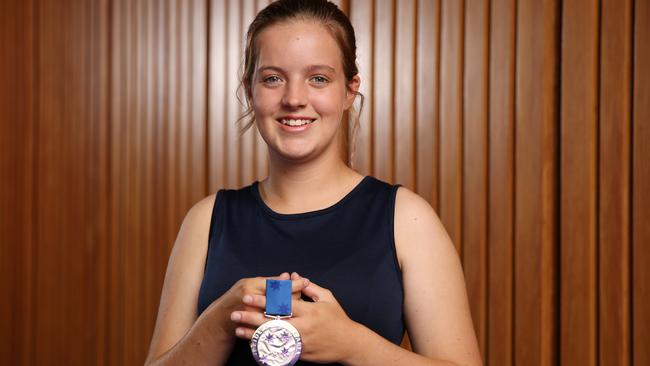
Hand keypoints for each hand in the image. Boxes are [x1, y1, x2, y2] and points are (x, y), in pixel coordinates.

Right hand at [207, 272, 308, 338]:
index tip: (305, 281)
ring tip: (301, 305)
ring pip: (280, 313)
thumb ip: (269, 281)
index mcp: (250, 287)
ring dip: (291, 309)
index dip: (293, 283)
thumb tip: (287, 276)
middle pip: (280, 299)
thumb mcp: (250, 283)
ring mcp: (253, 317)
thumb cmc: (238, 297)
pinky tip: (293, 319)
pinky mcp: (255, 328)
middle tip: (305, 293)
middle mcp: (251, 302)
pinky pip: (274, 325)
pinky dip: (285, 322)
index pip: (276, 284)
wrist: (223, 318)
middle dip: (295, 296)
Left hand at [231, 272, 359, 363]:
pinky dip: (265, 348)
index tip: (248, 296)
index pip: (282, 304)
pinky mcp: (301, 354)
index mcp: (309, 311)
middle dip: (252, 317)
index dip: (263, 300)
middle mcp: (304, 327)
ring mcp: (301, 342)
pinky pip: (279, 351)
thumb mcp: (328, 298)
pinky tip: (252, 345)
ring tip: (238, 330)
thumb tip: (294, 277)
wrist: (350, 344)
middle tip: (235, 313)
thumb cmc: (338, 319)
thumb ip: (309, 287)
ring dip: (253, 334)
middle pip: (273, 322)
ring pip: (273, 338)